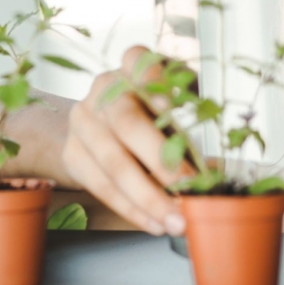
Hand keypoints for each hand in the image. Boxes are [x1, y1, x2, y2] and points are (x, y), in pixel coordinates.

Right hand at [61, 46, 194, 235]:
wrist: (100, 124)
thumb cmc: (154, 111)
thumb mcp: (175, 99)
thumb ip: (189, 116)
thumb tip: (211, 166)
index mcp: (132, 64)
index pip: (139, 61)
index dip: (154, 82)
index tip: (172, 105)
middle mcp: (102, 87)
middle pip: (127, 123)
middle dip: (161, 161)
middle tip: (189, 189)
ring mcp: (82, 120)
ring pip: (113, 162)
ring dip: (148, 197)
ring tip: (176, 220)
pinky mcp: (72, 152)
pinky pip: (101, 186)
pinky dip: (132, 209)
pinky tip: (154, 223)